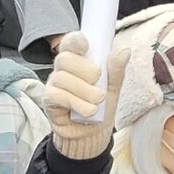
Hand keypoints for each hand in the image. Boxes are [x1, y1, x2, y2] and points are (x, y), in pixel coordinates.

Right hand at [43, 31, 130, 159]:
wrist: (92, 133)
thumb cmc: (102, 105)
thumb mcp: (114, 87)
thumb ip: (116, 69)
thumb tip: (124, 50)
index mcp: (80, 59)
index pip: (71, 42)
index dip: (76, 40)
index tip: (87, 46)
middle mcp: (64, 68)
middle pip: (65, 58)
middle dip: (85, 70)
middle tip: (99, 80)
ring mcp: (54, 83)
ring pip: (63, 78)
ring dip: (85, 91)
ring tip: (98, 101)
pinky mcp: (49, 99)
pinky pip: (58, 95)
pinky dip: (77, 103)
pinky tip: (88, 111)